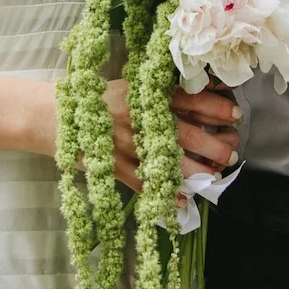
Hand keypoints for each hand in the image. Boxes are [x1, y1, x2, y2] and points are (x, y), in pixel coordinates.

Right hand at [98, 79, 240, 195]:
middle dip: (214, 145)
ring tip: (213, 176)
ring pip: (169, 161)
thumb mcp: (131, 87)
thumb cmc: (97, 99)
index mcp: (144, 93)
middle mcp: (138, 117)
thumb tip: (205, 91)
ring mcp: (125, 143)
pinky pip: (143, 183)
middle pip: (185, 133)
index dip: (215, 107)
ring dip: (196, 172)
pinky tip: (181, 202)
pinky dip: (163, 195)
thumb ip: (162, 91)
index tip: (234, 114)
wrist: (54, 116)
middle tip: (230, 151)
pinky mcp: (112, 166)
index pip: (189, 98)